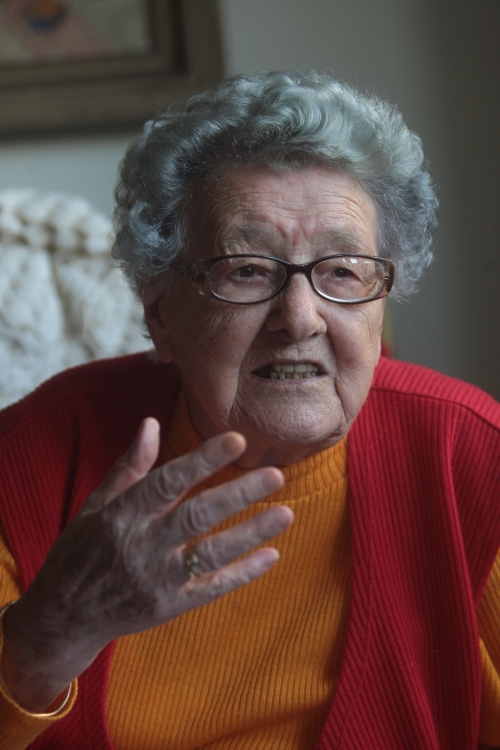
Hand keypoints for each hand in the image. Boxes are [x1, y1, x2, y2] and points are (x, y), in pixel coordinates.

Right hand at [1, 419, 292, 711]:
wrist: (65, 616)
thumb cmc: (82, 550)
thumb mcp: (96, 504)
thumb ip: (129, 466)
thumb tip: (151, 423)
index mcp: (123, 515)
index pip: (168, 481)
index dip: (202, 460)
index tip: (236, 440)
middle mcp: (142, 546)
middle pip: (196, 516)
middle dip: (238, 494)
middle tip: (276, 474)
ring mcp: (157, 579)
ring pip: (210, 553)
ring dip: (250, 533)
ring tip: (286, 513)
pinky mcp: (170, 606)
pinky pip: (211, 589)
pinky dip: (242, 573)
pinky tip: (272, 556)